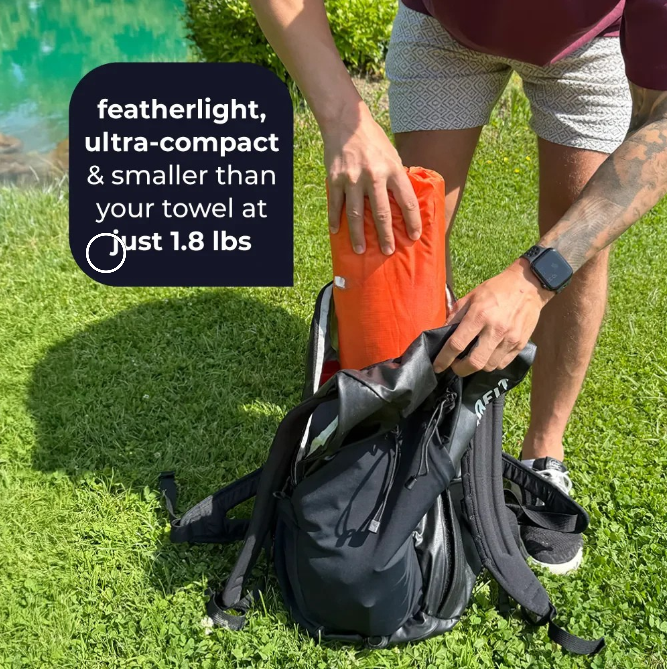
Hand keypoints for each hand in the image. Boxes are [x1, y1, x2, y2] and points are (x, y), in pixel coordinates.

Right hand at [323, 104, 421, 254]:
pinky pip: (336, 205)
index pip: (407, 202)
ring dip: (359, 235)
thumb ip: (396, 177)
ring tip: (361, 250)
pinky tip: (336, 231)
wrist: (346, 122)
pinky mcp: (336, 179)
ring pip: (357, 215)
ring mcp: (353, 179)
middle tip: (388, 251)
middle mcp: (374, 176)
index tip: (414, 236)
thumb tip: (401, 201)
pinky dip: (335, 219)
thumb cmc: (373, 140)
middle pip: (382, 214)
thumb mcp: (392, 155)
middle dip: (386, 236)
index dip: (412, 221)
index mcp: (393, 170)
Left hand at [434, 260, 552, 375]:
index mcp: (479, 315)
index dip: (444, 359)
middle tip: (455, 366)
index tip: (437, 366)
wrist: (529, 285)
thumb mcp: (471, 296)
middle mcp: (495, 329)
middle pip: (474, 363)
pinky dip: (492, 363)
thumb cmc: (496, 289)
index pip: (457, 344)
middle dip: (460, 369)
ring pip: (489, 366)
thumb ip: (455, 316)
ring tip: (472, 358)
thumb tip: (442, 333)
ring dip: (477, 366)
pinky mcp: (520, 343)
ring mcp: (510, 339)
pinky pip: (502, 364)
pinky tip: (488, 355)